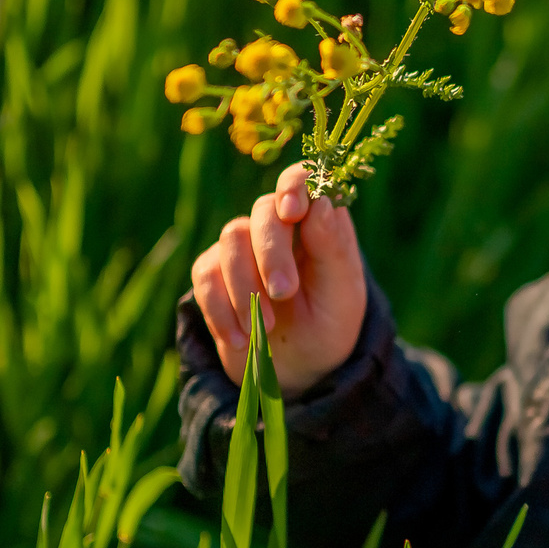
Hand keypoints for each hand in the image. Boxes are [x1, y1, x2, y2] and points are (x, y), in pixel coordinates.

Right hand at [189, 165, 368, 397]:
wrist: (299, 368)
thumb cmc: (329, 324)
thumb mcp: (342, 294)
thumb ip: (333, 249)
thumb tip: (321, 203)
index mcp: (317, 221)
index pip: (302, 179)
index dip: (293, 185)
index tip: (292, 212)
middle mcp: (277, 225)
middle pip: (263, 211)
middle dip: (271, 252)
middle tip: (285, 292)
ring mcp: (242, 247)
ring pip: (231, 240)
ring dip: (246, 287)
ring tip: (264, 328)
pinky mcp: (214, 273)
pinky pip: (206, 277)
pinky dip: (221, 310)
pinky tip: (241, 339)